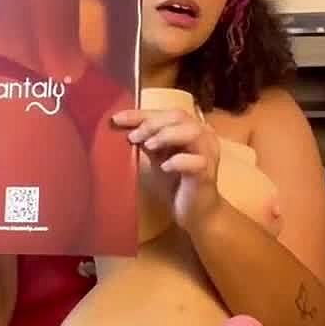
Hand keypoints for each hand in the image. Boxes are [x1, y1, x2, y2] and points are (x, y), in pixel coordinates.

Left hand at [112, 107, 223, 230]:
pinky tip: (164, 167)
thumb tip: (122, 126)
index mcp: (190, 128)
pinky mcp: (207, 174)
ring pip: (192, 132)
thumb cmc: (175, 182)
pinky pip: (196, 161)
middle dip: (152, 124)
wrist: (195, 212)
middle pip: (179, 116)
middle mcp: (203, 136)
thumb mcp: (157, 156)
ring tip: (148, 146)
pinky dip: (178, 161)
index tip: (116, 119)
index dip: (140, 114)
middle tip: (133, 136)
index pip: (165, 113)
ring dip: (167, 135)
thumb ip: (147, 140)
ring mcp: (208, 154)